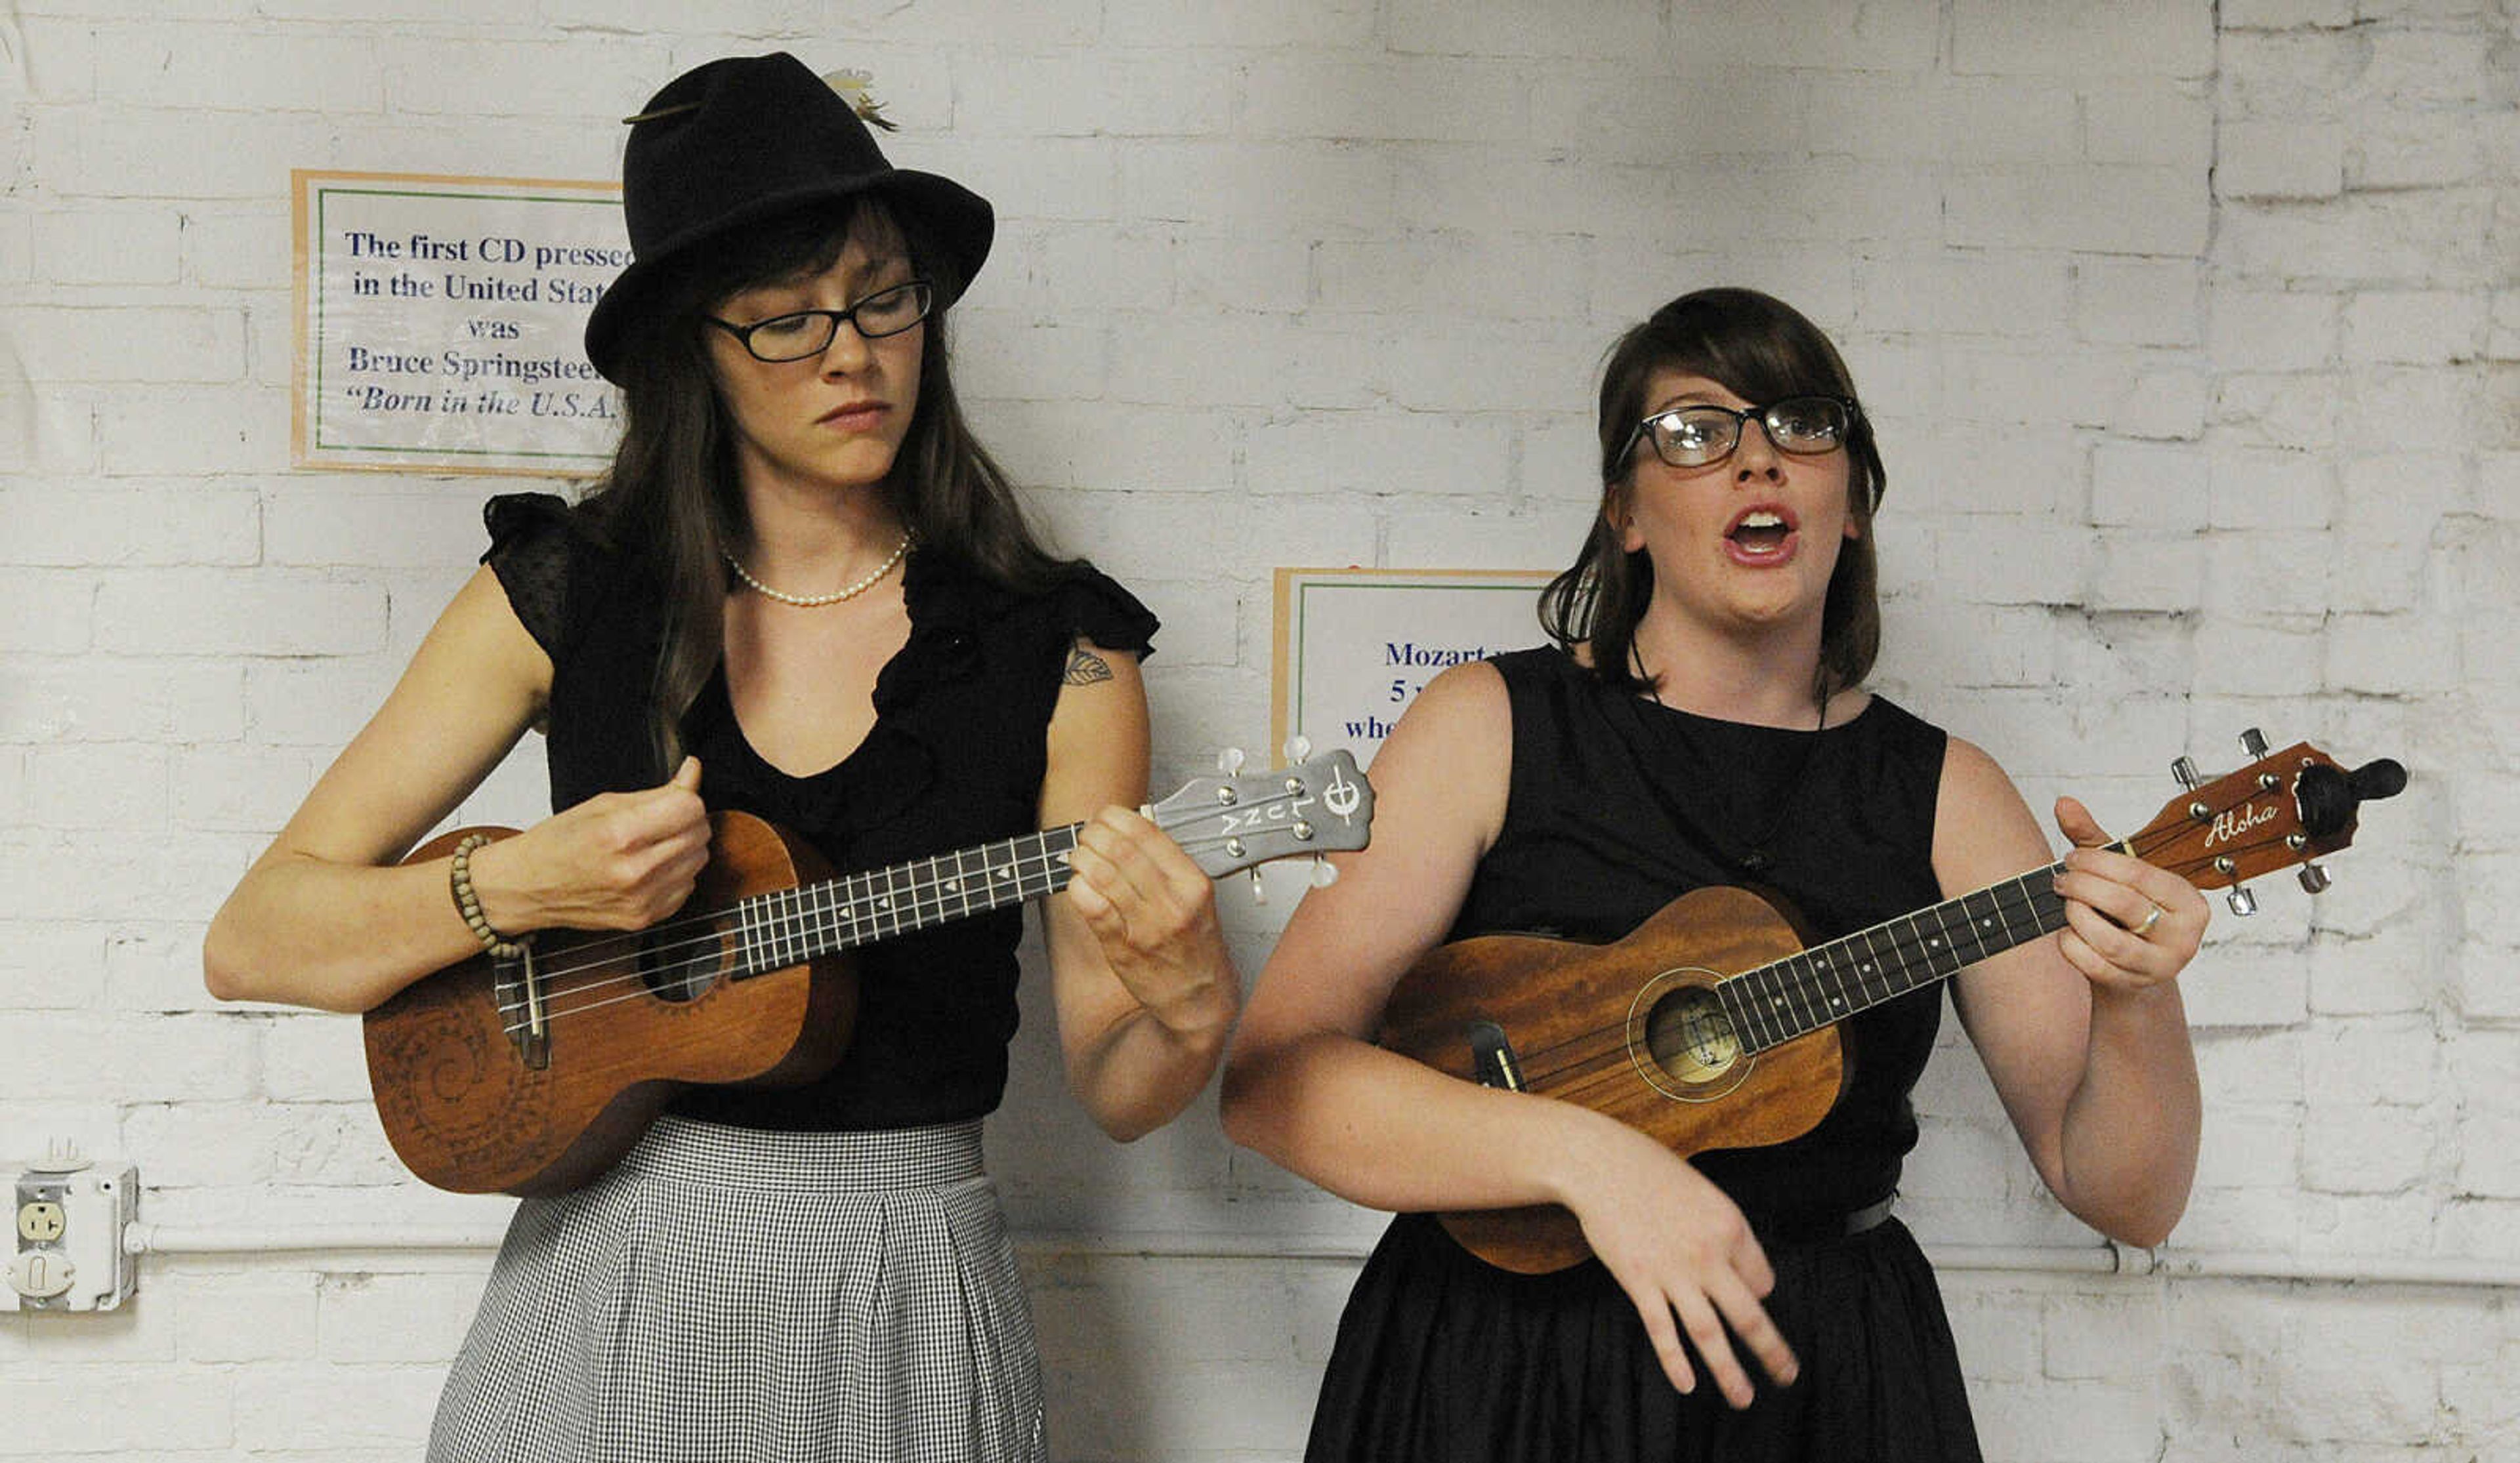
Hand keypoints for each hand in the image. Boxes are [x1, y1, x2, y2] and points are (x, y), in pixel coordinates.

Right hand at [471, 757, 711, 932]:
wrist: (528, 888)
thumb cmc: (558, 843)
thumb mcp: (602, 805)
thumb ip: (656, 792)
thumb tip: (693, 771)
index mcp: (620, 835)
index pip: (689, 808)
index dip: (687, 796)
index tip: (677, 795)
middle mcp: (634, 871)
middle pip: (699, 834)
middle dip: (687, 820)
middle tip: (663, 819)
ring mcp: (642, 899)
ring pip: (698, 861)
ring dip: (684, 847)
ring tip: (653, 844)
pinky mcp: (644, 919)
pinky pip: (686, 887)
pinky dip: (676, 874)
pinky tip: (650, 868)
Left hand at [1063, 805, 1235, 1033]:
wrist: (1198, 1001)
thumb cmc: (1196, 949)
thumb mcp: (1197, 899)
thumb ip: (1168, 867)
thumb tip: (1129, 831)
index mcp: (1193, 883)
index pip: (1147, 833)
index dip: (1117, 817)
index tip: (1106, 816)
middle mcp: (1172, 903)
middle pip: (1120, 849)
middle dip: (1093, 834)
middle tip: (1087, 834)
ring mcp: (1146, 926)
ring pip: (1101, 874)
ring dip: (1081, 858)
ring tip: (1078, 855)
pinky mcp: (1122, 948)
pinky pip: (1091, 906)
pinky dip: (1078, 887)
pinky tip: (1079, 884)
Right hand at [1564, 1122, 1798, 1406]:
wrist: (1601, 1164)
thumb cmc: (1652, 1173)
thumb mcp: (1704, 1194)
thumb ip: (1726, 1234)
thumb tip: (1746, 1277)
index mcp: (1731, 1227)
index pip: (1763, 1280)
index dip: (1759, 1294)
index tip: (1751, 1301)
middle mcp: (1708, 1254)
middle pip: (1748, 1316)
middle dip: (1771, 1352)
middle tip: (1786, 1376)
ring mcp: (1672, 1272)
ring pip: (1709, 1334)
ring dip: (1729, 1371)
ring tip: (1743, 1398)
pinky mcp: (1639, 1282)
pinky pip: (1662, 1330)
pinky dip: (1676, 1361)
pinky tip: (1687, 1384)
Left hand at [2051, 795, 2206, 994]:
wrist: (2130, 968)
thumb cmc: (2126, 913)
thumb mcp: (2117, 873)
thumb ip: (2093, 839)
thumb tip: (2063, 803)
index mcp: (2189, 900)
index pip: (2138, 874)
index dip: (2096, 862)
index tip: (2072, 859)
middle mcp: (2184, 935)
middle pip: (2123, 904)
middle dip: (2082, 887)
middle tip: (2060, 880)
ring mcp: (2161, 965)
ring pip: (2109, 941)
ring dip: (2076, 917)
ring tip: (2065, 905)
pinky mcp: (2134, 986)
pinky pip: (2094, 966)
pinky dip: (2071, 946)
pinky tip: (2065, 933)